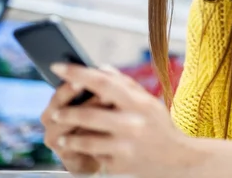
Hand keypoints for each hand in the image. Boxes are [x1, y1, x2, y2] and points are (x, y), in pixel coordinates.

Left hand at [48, 63, 193, 177]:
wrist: (177, 160)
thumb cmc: (159, 126)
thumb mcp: (148, 102)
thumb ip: (125, 84)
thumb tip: (99, 69)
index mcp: (139, 103)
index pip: (103, 83)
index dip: (78, 73)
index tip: (58, 67)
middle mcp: (132, 124)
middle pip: (88, 114)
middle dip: (65, 113)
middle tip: (54, 113)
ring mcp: (125, 146)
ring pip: (85, 140)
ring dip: (68, 138)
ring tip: (62, 137)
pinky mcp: (120, 165)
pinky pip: (94, 156)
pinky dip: (85, 153)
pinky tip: (83, 151)